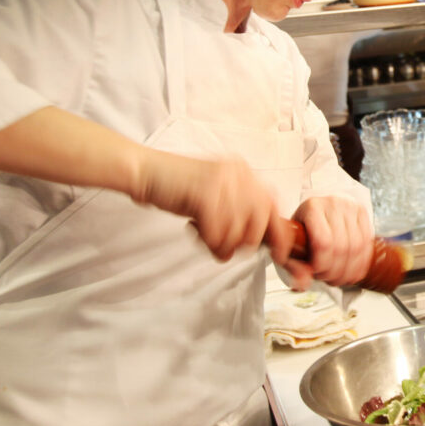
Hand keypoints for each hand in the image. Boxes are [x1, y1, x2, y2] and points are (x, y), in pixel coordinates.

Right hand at [132, 150, 291, 262]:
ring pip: (238, 229)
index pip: (273, 205)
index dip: (279, 233)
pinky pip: (217, 231)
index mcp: (244, 172)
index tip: (279, 254)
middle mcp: (238, 173)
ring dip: (222, 244)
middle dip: (247, 241)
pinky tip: (195, 231)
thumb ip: (238, 212)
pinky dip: (208, 240)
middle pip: (261, 219)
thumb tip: (257, 242)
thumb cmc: (178, 188)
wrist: (145, 171)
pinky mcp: (204, 192)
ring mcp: (222, 181)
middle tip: (227, 246)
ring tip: (207, 238)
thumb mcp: (217, 195)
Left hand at [288, 196, 372, 288]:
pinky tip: (352, 272)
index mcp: (312, 208)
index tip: (316, 272)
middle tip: (327, 279)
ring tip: (339, 278)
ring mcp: (350, 207)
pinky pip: (367, 243)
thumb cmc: (302, 228)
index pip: (323, 242)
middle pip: (342, 247)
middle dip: (335, 271)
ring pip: (357, 247)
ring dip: (349, 270)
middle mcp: (333, 204)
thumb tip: (303, 285)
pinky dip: (361, 263)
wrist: (316, 210)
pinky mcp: (362, 212)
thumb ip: (294, 266)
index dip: (322, 264)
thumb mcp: (292, 244)